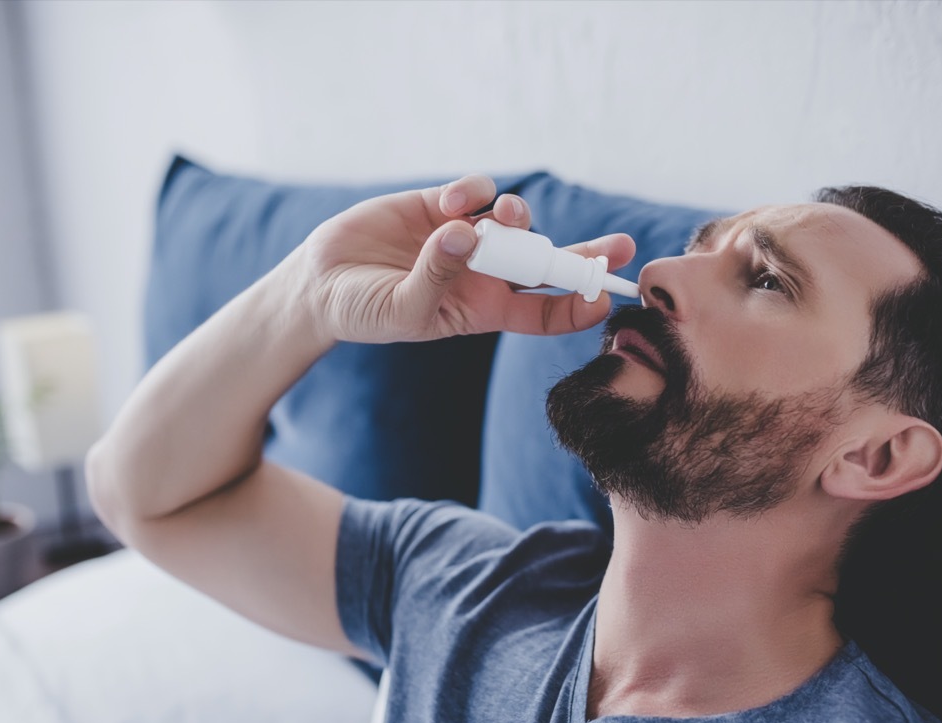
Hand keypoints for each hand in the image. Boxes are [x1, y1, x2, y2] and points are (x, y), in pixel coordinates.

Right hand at [286, 175, 636, 343]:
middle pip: (548, 263)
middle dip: (585, 254)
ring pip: (516, 221)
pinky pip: (478, 190)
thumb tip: (466, 233)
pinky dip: (475, 191)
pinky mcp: (442, 203)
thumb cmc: (365, 312)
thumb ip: (436, 276)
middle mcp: (485, 272)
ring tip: (502, 220)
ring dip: (520, 218)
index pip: (544, 312)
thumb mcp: (403, 310)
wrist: (321, 282)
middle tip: (620, 247)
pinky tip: (454, 201)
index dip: (577, 305)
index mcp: (485, 309)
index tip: (604, 298)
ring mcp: (467, 235)